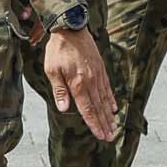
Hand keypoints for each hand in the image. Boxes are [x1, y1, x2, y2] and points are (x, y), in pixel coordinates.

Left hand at [43, 27, 119, 141]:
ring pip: (105, 99)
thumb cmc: (58, 50)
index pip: (87, 109)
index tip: (100, 135)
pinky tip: (113, 108)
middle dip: (104, 124)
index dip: (94, 124)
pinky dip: (111, 99)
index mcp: (78, 84)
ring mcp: (97, 75)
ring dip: (109, 115)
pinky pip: (107, 87)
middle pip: (99, 107)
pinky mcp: (100, 68)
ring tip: (114, 127)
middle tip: (110, 137)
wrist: (71, 29)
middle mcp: (90, 81)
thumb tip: (63, 108)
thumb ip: (59, 90)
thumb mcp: (52, 70)